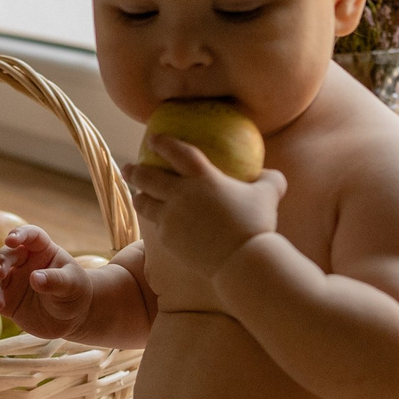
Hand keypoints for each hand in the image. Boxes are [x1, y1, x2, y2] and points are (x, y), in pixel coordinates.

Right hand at [0, 225, 94, 337]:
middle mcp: (22, 262)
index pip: (30, 235)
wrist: (71, 318)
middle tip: (0, 273)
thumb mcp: (72, 286)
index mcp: (41, 250)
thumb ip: (55, 281)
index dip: (19, 234)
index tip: (10, 239)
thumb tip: (35, 278)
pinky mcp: (4, 301)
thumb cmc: (75, 294)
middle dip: (0, 263)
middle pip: (5, 255)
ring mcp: (11, 281)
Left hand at [126, 137, 285, 279]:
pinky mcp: (168, 239)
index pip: (176, 152)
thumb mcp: (269, 195)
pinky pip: (158, 227)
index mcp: (203, 177)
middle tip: (127, 167)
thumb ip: (269, 179)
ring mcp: (171, 218)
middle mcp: (180, 194)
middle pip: (147, 177)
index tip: (152, 138)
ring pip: (144, 203)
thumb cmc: (257, 225)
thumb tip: (270, 173)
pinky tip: (158, 223)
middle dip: (134, 170)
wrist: (241, 260)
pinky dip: (157, 222)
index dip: (162, 143)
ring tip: (138, 196)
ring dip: (139, 197)